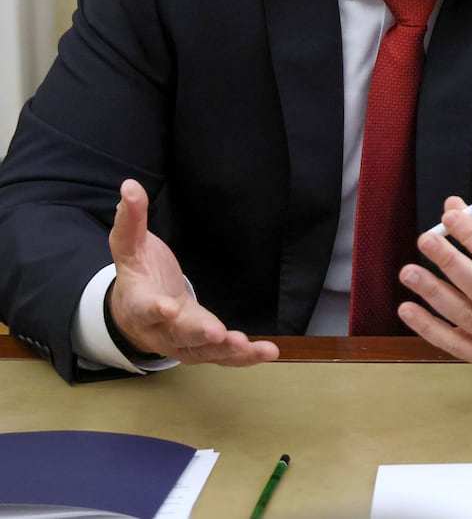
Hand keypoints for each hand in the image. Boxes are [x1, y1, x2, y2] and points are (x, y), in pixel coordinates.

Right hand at [106, 179, 278, 365]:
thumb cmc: (138, 276)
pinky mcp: (203, 348)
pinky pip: (223, 357)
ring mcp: (182, 342)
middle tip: (215, 332)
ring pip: (203, 351)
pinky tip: (269, 351)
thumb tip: (130, 186)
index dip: (154, 309)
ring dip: (226, 349)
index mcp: (140, 303)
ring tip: (248, 345)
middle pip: (178, 333)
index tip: (167, 307)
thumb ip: (130, 220)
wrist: (135, 314)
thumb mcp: (129, 246)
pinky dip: (244, 357)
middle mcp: (161, 329)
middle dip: (197, 333)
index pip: (144, 307)